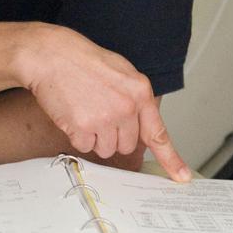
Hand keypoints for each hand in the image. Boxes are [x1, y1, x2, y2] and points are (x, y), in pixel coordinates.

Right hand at [23, 26, 190, 181]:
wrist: (52, 55)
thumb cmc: (82, 60)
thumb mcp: (120, 70)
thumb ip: (134, 97)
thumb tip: (138, 121)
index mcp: (140, 91)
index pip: (158, 132)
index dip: (171, 159)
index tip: (180, 177)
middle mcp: (126, 107)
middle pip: (128, 145)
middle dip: (114, 135)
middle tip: (99, 113)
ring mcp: (105, 118)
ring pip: (107, 149)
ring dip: (96, 138)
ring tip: (85, 110)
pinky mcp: (84, 127)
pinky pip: (85, 147)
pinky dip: (78, 136)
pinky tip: (73, 114)